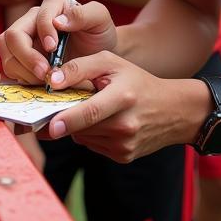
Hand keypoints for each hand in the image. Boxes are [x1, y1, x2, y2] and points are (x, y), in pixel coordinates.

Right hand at [0, 0, 116, 84]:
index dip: (43, 32)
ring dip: (23, 70)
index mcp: (51, 6)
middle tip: (46, 73)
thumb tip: (58, 21)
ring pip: (7, 53)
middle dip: (27, 57)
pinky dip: (22, 78)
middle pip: (13, 35)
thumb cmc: (100, 34)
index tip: (53, 48)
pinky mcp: (20, 59)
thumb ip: (84, 14)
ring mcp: (23, 40)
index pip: (37, 16)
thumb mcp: (100, 20)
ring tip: (46, 79)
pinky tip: (41, 82)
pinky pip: (10, 69)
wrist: (99, 57)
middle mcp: (32, 20)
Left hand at [44, 52, 204, 162]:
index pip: (91, 111)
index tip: (50, 127)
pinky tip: (103, 122)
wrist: (173, 110)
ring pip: (84, 137)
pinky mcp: (124, 157)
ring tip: (91, 109)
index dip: (68, 119)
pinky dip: (91, 134)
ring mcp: (125, 145)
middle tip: (47, 115)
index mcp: (123, 98)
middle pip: (82, 127)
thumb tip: (53, 81)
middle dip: (64, 120)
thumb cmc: (137, 81)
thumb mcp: (111, 63)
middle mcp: (125, 126)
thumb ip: (81, 67)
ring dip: (78, 126)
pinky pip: (93, 145)